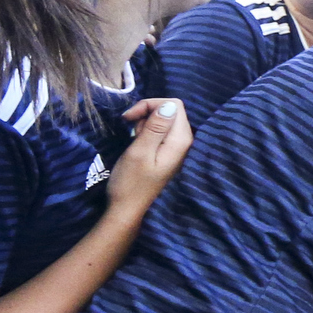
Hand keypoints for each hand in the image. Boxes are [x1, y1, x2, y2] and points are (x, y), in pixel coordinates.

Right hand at [104, 97, 190, 212]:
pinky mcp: (168, 150)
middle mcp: (185, 141)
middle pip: (170, 110)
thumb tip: (170, 105)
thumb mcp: (140, 152)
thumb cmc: (131, 182)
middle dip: (146, 114)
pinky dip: (146, 132)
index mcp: (181, 140)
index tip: (129, 117)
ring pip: (163, 120)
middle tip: (132, 131)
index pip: (174, 105)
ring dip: (145, 124)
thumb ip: (155, 127)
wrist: (127, 207)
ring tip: (135, 141)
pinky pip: (160, 131)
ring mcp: (177, 146)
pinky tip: (138, 145)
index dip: (150, 105)